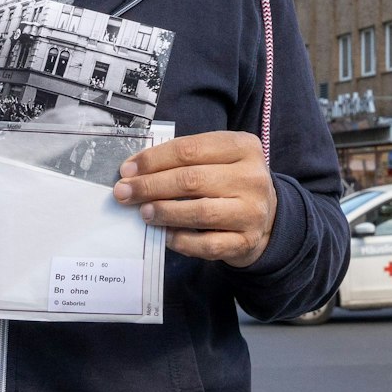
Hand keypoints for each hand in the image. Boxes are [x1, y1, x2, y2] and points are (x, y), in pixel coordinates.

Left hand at [112, 132, 275, 267]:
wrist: (267, 217)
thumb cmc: (230, 182)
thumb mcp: (218, 159)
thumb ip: (184, 161)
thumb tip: (135, 171)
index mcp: (244, 147)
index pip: (190, 149)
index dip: (154, 159)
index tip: (127, 169)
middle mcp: (252, 177)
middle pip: (191, 179)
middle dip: (150, 186)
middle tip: (124, 192)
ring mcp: (252, 211)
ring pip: (200, 212)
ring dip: (164, 212)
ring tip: (143, 212)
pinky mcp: (246, 241)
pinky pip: (207, 244)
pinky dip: (181, 240)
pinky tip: (165, 235)